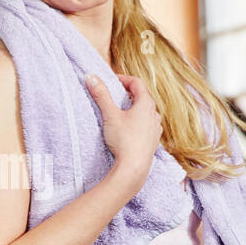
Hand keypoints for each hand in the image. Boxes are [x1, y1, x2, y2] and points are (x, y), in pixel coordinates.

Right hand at [86, 72, 161, 188]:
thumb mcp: (110, 115)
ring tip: (123, 111)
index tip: (113, 81)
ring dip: (136, 108)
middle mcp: (154, 114)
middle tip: (116, 94)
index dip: (124, 79)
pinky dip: (139, 122)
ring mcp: (155, 128)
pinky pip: (148, 125)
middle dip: (130, 93)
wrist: (134, 167)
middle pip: (143, 97)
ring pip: (147, 112)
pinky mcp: (153, 141)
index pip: (137, 83)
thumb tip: (90, 77)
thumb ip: (101, 94)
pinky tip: (131, 128)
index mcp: (146, 104)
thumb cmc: (124, 140)